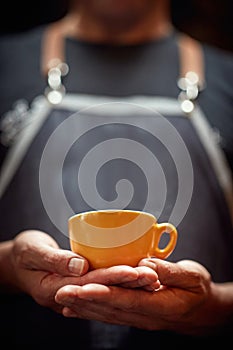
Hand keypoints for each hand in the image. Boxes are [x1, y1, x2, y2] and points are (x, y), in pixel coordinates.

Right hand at [6, 230, 158, 313]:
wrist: (18, 263)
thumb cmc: (23, 254)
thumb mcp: (32, 251)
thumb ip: (55, 259)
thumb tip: (80, 266)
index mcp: (53, 289)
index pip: (89, 284)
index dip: (113, 277)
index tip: (135, 271)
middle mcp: (68, 295)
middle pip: (104, 289)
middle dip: (130, 283)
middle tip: (153, 276)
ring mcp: (75, 293)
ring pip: (107, 290)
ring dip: (130, 285)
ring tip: (154, 279)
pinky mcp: (80, 286)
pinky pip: (102, 286)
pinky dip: (120, 282)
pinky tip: (137, 279)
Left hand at [55, 258, 230, 334]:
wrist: (203, 312)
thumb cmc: (198, 290)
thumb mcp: (193, 277)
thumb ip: (170, 271)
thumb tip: (146, 264)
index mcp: (159, 305)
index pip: (126, 299)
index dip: (104, 294)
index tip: (84, 287)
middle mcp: (144, 315)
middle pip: (109, 309)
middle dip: (84, 301)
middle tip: (60, 292)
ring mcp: (138, 318)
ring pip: (106, 314)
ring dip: (83, 307)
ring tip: (61, 299)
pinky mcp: (134, 314)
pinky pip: (109, 314)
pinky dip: (90, 311)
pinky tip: (75, 309)